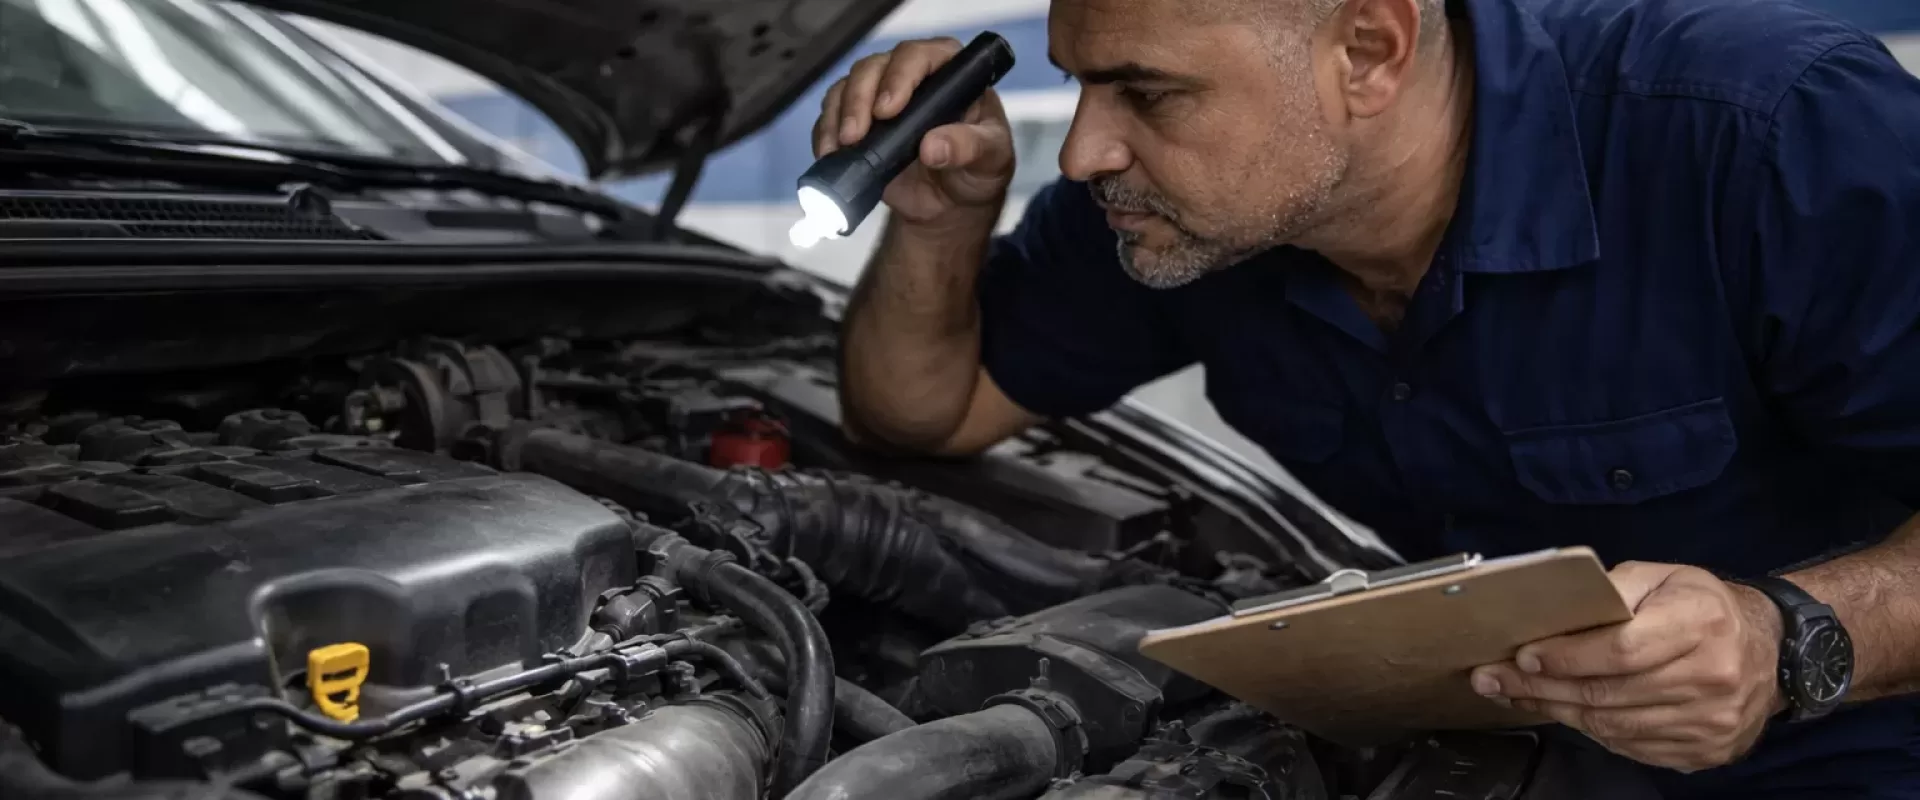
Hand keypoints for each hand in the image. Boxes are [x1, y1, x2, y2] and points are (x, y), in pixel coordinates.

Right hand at [812, 37, 1014, 228]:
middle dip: (859, 99)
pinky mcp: (858, 121)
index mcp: (951, 74)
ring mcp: (880, 97)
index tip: (888, 109)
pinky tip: (830, 153)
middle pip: (874, 68)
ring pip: (848, 87)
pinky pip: (832, 116)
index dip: (900, 76)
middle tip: (856, 135)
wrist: (949, 206)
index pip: (921, 56)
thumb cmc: (977, 170)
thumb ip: (969, 148)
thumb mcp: (990, 160)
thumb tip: (933, 146)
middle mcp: (912, 78)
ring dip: (838, 116)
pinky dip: (825, 133)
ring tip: (842, 147)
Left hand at [1468, 562, 1786, 771]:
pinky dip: (1592, 730)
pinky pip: (1632, 746)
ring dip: (1557, 711)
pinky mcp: (1707, 750)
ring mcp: (1712, 720)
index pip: (1621, 648)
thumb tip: (1556, 610)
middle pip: (1609, 692)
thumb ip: (1613, 589)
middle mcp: (1712, 676)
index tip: (1523, 655)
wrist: (1769, 650)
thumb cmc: (1702, 606)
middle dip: (1541, 687)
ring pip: (1614, 725)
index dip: (1567, 655)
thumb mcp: (1663, 577)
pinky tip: (1565, 712)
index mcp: (1701, 623)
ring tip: (1516, 696)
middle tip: (1493, 680)